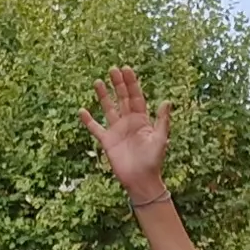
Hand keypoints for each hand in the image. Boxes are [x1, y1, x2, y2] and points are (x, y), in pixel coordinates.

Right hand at [82, 67, 173, 196]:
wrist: (141, 180)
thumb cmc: (153, 161)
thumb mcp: (161, 139)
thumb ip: (162, 120)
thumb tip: (167, 101)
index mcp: (142, 119)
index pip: (136, 97)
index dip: (131, 83)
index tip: (126, 69)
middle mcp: (129, 122)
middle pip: (122, 98)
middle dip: (117, 84)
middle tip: (112, 69)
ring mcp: (117, 130)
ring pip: (108, 108)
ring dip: (103, 96)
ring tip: (97, 82)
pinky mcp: (107, 141)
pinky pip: (95, 128)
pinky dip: (88, 120)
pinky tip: (82, 110)